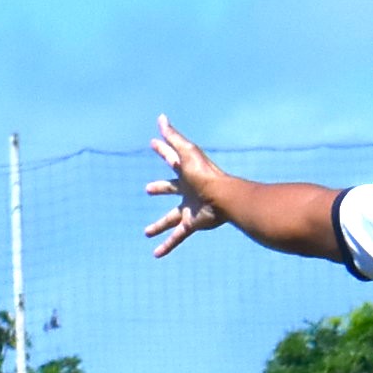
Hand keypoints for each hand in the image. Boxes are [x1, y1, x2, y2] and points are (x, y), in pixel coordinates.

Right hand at [143, 118, 236, 257]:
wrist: (224, 198)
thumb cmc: (206, 174)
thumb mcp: (186, 153)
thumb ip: (173, 137)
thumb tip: (161, 117)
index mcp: (185, 171)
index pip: (170, 157)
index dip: (162, 149)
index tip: (154, 142)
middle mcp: (187, 189)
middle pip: (170, 188)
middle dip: (160, 188)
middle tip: (148, 189)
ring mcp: (189, 207)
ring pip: (170, 218)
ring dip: (159, 225)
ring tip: (147, 232)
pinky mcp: (191, 223)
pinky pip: (177, 237)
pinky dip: (167, 246)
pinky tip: (156, 254)